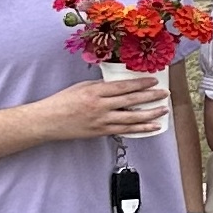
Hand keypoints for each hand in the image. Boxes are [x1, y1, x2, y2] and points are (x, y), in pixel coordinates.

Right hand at [39, 73, 167, 141]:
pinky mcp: (101, 132)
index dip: (141, 83)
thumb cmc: (63, 101)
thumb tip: (120, 84)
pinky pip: (125, 130)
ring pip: (132, 118)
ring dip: (150, 114)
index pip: (123, 86)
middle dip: (150, 97)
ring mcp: (101, 121)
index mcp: (95, 91)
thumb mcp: (82, 87)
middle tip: (165, 94)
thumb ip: (102, 86)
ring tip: (164, 110)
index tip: (154, 80)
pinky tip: (153, 127)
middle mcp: (100, 106)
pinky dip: (141, 129)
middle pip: (131, 101)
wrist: (47, 121)